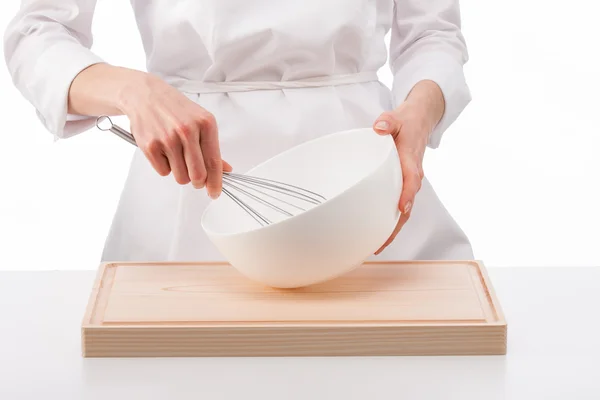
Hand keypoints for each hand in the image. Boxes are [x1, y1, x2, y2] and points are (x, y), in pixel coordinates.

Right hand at [116, 71, 229, 197]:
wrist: (145, 95)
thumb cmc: (174, 109)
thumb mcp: (200, 121)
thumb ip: (211, 147)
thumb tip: (224, 170)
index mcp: (205, 124)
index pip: (214, 162)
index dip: (216, 182)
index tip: (215, 192)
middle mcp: (188, 131)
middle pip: (198, 175)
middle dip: (198, 182)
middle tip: (196, 179)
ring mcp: (168, 139)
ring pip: (181, 177)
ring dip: (180, 172)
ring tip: (176, 155)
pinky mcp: (151, 146)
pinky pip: (163, 172)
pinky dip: (165, 166)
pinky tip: (163, 151)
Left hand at [371, 80, 444, 253]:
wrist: (420, 122)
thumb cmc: (407, 122)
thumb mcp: (397, 117)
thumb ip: (388, 121)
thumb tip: (380, 128)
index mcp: (411, 160)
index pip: (411, 180)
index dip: (407, 195)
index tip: (401, 208)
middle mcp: (412, 175)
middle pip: (407, 204)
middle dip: (396, 225)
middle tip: (381, 243)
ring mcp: (409, 183)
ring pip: (404, 210)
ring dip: (393, 228)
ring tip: (377, 246)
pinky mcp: (404, 186)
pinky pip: (399, 206)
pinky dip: (391, 221)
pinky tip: (378, 233)